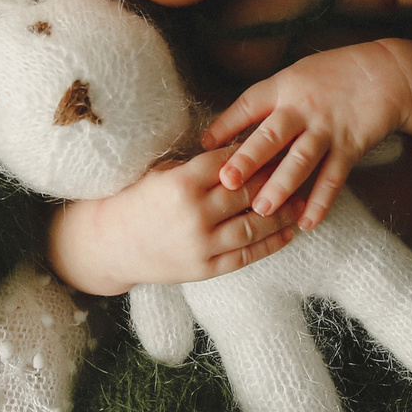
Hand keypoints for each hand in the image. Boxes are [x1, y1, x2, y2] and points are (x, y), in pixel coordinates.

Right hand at [46, 147, 302, 297]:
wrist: (110, 244)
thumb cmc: (136, 200)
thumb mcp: (161, 173)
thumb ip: (198, 165)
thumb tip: (242, 150)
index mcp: (181, 182)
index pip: (232, 162)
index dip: (257, 153)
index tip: (278, 143)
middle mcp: (195, 213)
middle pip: (249, 191)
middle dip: (276, 178)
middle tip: (299, 167)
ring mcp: (201, 244)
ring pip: (255, 225)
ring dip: (283, 213)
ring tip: (301, 201)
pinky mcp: (206, 269)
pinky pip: (247, 255)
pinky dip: (272, 243)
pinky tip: (289, 232)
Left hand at [200, 42, 411, 229]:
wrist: (387, 72)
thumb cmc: (334, 74)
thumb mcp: (296, 75)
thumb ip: (267, 100)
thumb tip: (229, 128)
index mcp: (285, 87)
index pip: (250, 105)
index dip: (226, 124)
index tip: (204, 145)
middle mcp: (303, 108)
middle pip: (272, 135)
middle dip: (249, 160)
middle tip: (227, 182)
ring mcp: (327, 128)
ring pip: (301, 161)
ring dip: (282, 187)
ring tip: (262, 210)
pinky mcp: (351, 146)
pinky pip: (333, 178)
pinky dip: (321, 202)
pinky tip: (307, 223)